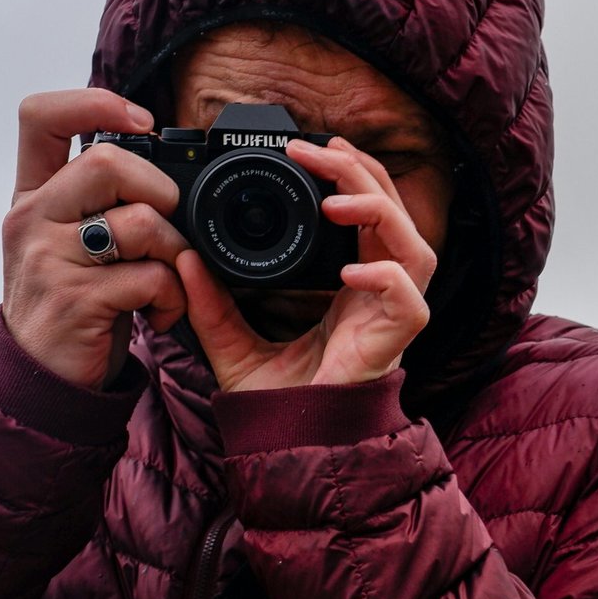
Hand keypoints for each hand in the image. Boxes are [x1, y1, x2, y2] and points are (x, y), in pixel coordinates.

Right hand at [3, 90, 187, 389]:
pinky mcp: (76, 299)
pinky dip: (174, 297)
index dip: (95, 102)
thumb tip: (159, 156)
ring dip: (177, 254)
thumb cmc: (75, 301)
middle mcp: (32, 219)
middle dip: (161, 192)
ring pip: (143, 222)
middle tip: (167, 231)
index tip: (142, 121)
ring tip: (166, 282)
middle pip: (108, 163)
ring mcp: (49, 259)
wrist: (46, 375)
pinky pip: (152, 277)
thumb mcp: (71, 240)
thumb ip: (99, 199)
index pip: (40, 118)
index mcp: (34, 196)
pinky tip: (161, 312)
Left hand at [175, 138, 436, 391]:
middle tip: (323, 151)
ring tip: (337, 199)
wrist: (289, 448)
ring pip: (416, 248)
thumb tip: (182, 258)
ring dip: (382, 214)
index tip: (311, 150)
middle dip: (365, 176)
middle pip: (397, 217)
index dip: (349, 176)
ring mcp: (391, 319)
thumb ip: (210, 302)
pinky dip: (386, 278)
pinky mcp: (395, 344)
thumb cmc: (276, 402)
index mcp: (352, 287)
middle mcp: (380, 295)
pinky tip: (351, 271)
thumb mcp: (228, 341)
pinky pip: (410, 302)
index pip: (367, 215)